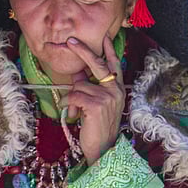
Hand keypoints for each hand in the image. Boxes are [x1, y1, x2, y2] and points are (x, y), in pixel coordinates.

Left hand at [63, 35, 125, 163]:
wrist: (103, 149)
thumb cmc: (98, 127)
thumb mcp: (96, 105)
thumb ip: (89, 88)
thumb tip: (77, 75)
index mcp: (118, 90)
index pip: (114, 66)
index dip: (109, 51)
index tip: (106, 37)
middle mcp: (116, 91)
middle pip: (98, 65)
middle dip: (83, 51)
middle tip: (70, 41)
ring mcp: (107, 97)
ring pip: (79, 86)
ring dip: (72, 98)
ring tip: (76, 112)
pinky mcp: (96, 105)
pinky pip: (74, 96)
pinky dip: (69, 105)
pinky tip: (73, 115)